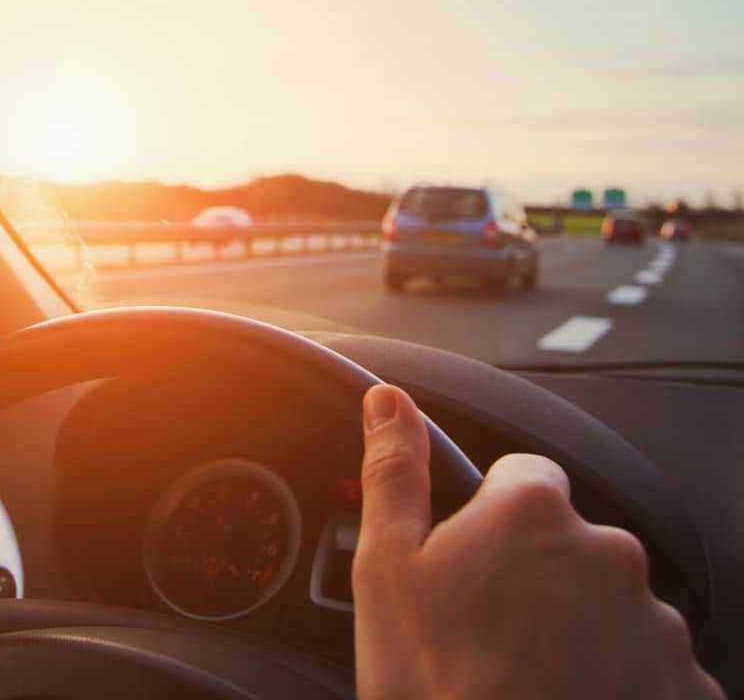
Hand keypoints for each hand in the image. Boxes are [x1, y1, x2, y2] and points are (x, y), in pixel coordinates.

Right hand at [353, 385, 722, 699]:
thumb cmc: (433, 684)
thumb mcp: (386, 570)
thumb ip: (396, 472)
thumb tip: (388, 401)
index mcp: (533, 513)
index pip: (524, 477)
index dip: (490, 517)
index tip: (471, 565)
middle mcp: (609, 553)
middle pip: (570, 543)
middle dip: (537, 576)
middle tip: (490, 633)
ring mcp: (656, 624)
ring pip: (610, 605)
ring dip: (579, 629)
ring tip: (528, 678)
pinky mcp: (686, 686)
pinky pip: (649, 665)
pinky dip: (618, 681)